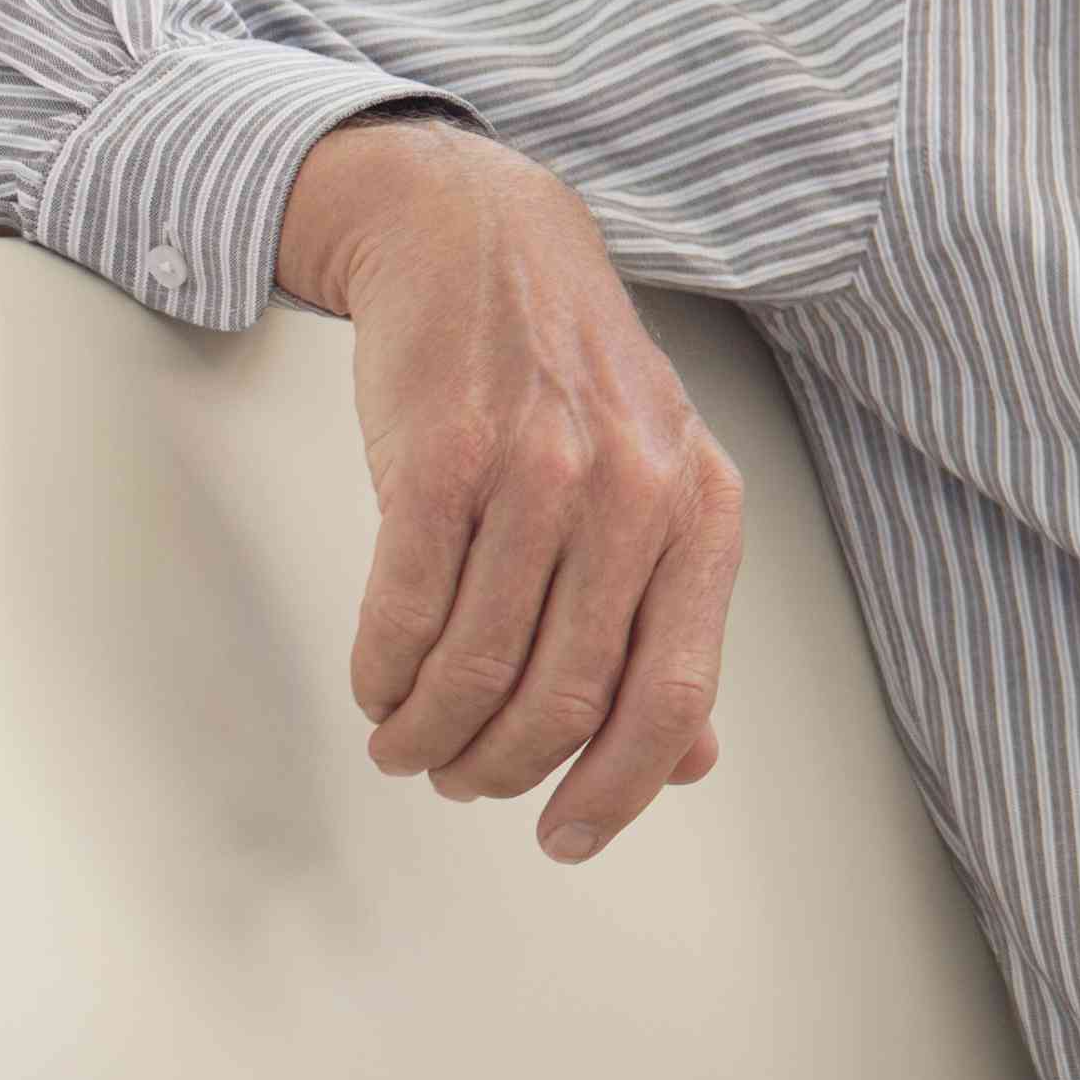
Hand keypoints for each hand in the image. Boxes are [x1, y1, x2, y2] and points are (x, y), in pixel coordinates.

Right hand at [282, 116, 746, 862]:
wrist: (482, 241)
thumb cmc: (570, 379)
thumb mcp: (658, 480)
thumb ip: (674, 616)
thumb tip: (688, 760)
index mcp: (701, 512)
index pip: (677, 693)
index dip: (619, 788)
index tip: (566, 837)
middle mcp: (634, 493)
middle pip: (568, 696)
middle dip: (503, 767)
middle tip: (461, 780)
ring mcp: (539, 470)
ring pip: (479, 665)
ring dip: (429, 733)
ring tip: (407, 742)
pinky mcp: (441, 456)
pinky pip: (406, 609)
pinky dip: (383, 673)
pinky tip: (378, 684)